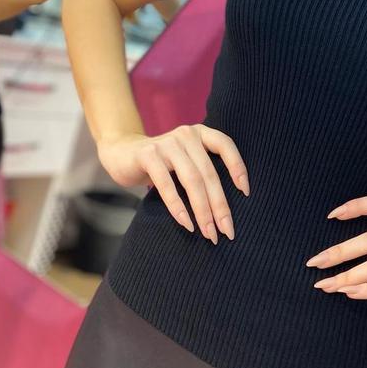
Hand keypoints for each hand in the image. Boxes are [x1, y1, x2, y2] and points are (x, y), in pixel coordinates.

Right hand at [98, 125, 248, 242]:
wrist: (121, 153)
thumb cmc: (161, 164)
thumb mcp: (185, 161)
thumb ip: (202, 172)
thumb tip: (226, 209)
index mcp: (200, 134)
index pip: (226, 146)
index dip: (238, 168)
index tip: (245, 194)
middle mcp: (186, 135)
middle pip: (209, 173)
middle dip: (220, 205)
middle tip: (227, 231)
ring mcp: (167, 144)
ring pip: (192, 180)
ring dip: (202, 210)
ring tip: (209, 233)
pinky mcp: (148, 155)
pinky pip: (166, 184)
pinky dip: (178, 207)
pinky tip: (186, 224)